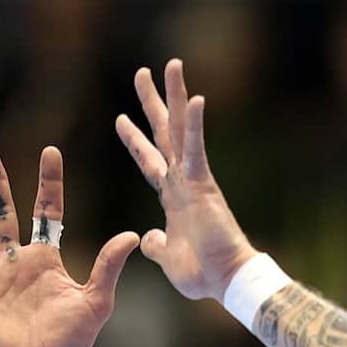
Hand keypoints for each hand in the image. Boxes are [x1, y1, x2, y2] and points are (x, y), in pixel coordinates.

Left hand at [115, 59, 257, 302]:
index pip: (149, 160)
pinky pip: (196, 149)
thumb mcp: (167, 258)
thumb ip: (156, 245)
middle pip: (163, 133)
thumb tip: (147, 238)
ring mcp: (193, 178)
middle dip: (152, 102)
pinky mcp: (204, 184)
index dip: (134, 140)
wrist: (225, 281)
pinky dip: (196, 125)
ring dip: (175, 95)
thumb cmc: (202, 274)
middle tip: (142, 72)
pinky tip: (195, 98)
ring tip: (170, 64)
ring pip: (180, 128)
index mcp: (173, 197)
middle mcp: (182, 180)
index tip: (120, 118)